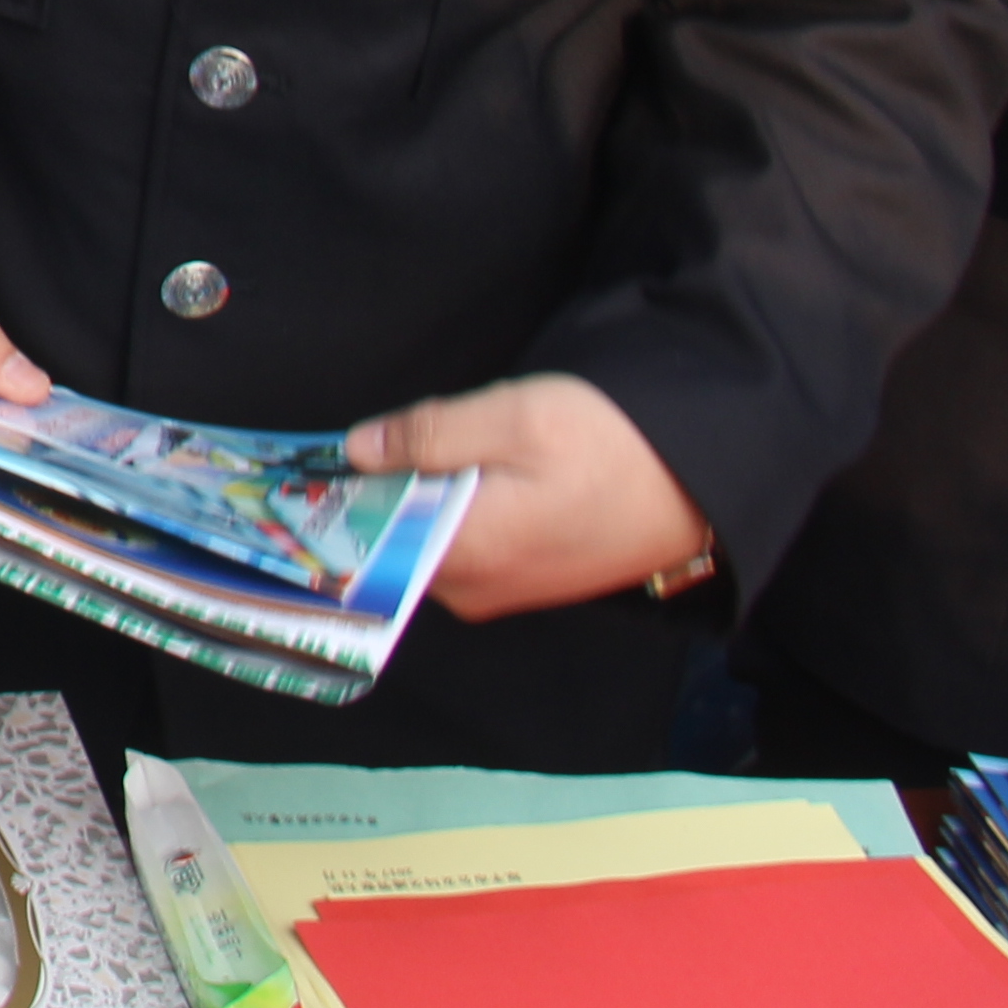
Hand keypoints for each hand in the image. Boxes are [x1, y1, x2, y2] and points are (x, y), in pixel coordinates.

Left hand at [351, 372, 715, 619]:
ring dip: (415, 500)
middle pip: (390, 542)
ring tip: (422, 453)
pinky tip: (464, 474)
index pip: (364, 540)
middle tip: (367, 445)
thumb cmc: (612, 446)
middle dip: (373, 494)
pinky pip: (462, 547)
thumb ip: (427, 434)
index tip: (303, 468)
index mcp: (464, 553)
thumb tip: (355, 449)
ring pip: (425, 542)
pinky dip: (449, 511)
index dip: (332, 500)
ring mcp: (503, 591)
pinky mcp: (528, 580)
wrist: (704, 482)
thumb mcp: (514, 417)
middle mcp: (476, 588)